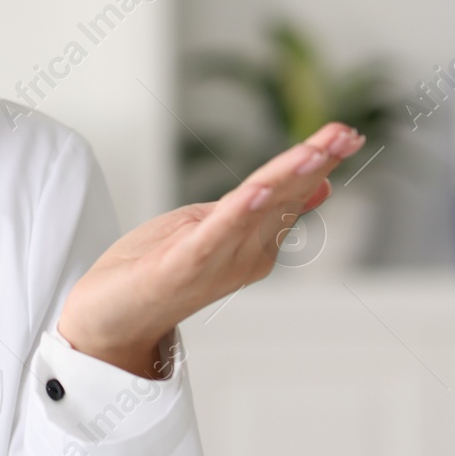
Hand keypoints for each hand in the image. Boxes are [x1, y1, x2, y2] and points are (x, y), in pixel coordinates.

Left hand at [57, 121, 365, 378]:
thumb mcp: (212, 227)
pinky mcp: (182, 266)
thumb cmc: (154, 269)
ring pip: (257, 213)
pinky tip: (259, 191)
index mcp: (250, 241)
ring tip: (314, 152)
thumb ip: (257, 208)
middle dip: (312, 164)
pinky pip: (215, 236)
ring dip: (286, 181)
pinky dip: (239, 213)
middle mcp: (243, 253)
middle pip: (281, 198)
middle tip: (346, 135)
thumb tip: (312, 186)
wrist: (108, 320)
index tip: (346, 135)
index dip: (314, 162)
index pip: (287, 192)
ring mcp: (216, 261)